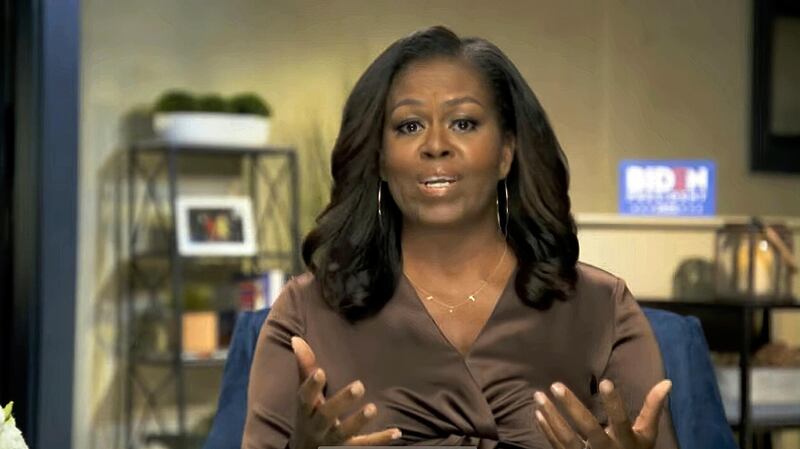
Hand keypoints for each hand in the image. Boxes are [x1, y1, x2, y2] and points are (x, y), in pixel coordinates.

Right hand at [289, 336, 401, 448]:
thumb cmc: (308, 416)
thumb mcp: (305, 396)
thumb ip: (305, 368)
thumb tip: (296, 338)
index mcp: (306, 410)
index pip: (305, 398)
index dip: (311, 386)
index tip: (320, 371)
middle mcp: (317, 426)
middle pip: (326, 415)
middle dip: (341, 401)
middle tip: (359, 385)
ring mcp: (332, 440)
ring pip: (345, 433)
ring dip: (358, 421)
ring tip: (372, 408)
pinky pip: (364, 445)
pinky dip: (380, 439)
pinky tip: (396, 432)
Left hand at [533, 379, 671, 448]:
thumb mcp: (647, 433)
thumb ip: (652, 408)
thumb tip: (666, 382)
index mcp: (625, 440)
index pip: (620, 420)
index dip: (614, 403)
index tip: (606, 381)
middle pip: (587, 428)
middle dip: (571, 407)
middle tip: (556, 386)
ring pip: (566, 438)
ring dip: (551, 416)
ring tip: (538, 396)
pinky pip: (557, 446)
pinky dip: (547, 430)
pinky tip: (538, 412)